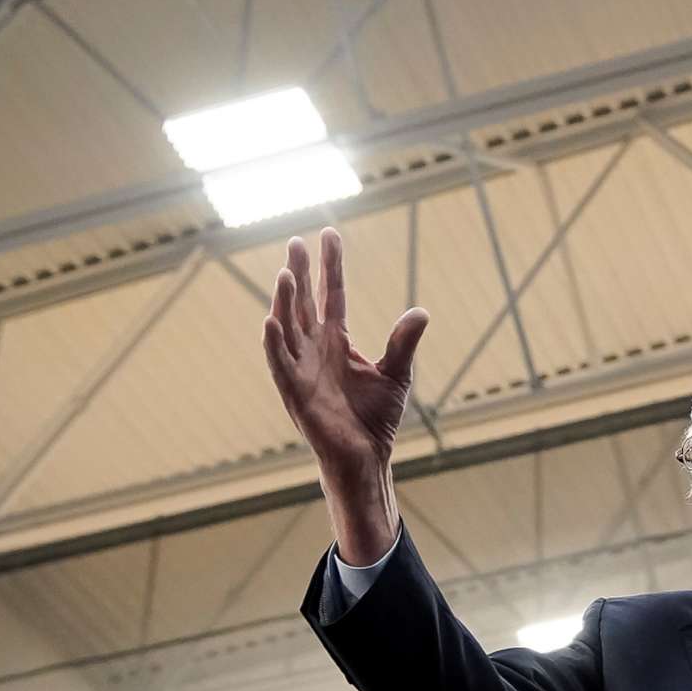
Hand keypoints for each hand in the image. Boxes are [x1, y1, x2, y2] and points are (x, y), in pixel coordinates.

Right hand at [261, 227, 427, 564]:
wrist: (364, 456)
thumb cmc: (375, 417)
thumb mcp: (396, 374)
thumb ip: (404, 343)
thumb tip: (420, 312)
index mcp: (336, 340)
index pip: (330, 294)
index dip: (330, 265)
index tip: (328, 234)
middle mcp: (314, 348)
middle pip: (303, 302)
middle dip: (301, 272)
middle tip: (296, 241)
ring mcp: (301, 368)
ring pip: (288, 327)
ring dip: (285, 301)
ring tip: (286, 273)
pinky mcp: (294, 392)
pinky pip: (280, 363)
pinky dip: (274, 343)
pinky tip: (271, 320)